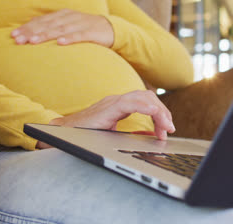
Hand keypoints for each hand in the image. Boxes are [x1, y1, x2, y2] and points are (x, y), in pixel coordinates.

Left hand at [11, 9, 113, 46]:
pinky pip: (79, 36)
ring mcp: (80, 24)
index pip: (41, 21)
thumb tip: (31, 29)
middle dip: (32, 32)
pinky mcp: (91, 33)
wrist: (111, 29)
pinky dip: (69, 39)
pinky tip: (60, 43)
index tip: (14, 36)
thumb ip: (51, 26)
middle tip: (19, 40)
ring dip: (46, 35)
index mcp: (62, 15)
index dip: (27, 28)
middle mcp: (69, 17)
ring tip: (34, 41)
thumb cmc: (85, 29)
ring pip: (60, 30)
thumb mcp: (67, 25)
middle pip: (47, 25)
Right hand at [49, 90, 174, 139]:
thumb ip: (132, 134)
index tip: (167, 130)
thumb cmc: (85, 132)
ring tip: (165, 126)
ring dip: (158, 111)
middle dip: (163, 112)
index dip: (161, 113)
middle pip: (148, 97)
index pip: (147, 101)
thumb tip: (150, 136)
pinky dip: (145, 107)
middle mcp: (117, 100)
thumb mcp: (114, 134)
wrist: (64, 132)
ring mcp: (112, 102)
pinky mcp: (108, 108)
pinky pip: (130, 102)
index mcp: (120, 105)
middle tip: (169, 130)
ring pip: (143, 97)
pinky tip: (154, 114)